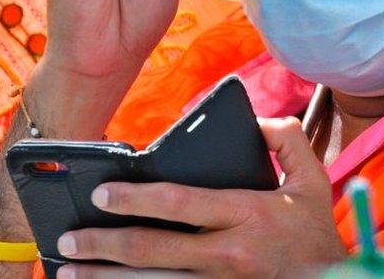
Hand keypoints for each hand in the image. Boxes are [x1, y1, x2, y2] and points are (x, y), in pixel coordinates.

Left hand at [54, 118, 347, 277]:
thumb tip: (255, 120)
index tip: (100, 192)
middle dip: (103, 245)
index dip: (135, 198)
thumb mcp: (312, 180)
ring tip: (68, 270)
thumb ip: (287, 140)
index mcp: (248, 214)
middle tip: (68, 239)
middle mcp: (229, 253)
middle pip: (153, 250)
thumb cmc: (315, 233)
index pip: (180, 203)